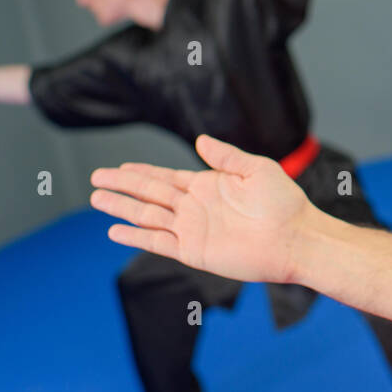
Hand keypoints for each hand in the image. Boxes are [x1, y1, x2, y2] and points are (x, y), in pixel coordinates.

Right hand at [90, 135, 310, 282]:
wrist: (296, 238)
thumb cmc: (283, 203)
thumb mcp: (256, 169)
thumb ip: (226, 156)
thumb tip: (200, 139)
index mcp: (208, 186)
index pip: (166, 177)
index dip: (141, 172)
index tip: (119, 167)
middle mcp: (195, 207)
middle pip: (149, 193)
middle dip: (122, 186)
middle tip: (96, 178)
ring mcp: (193, 230)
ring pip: (148, 216)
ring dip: (122, 208)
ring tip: (96, 199)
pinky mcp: (195, 252)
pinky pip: (158, 242)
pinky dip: (136, 236)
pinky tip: (116, 230)